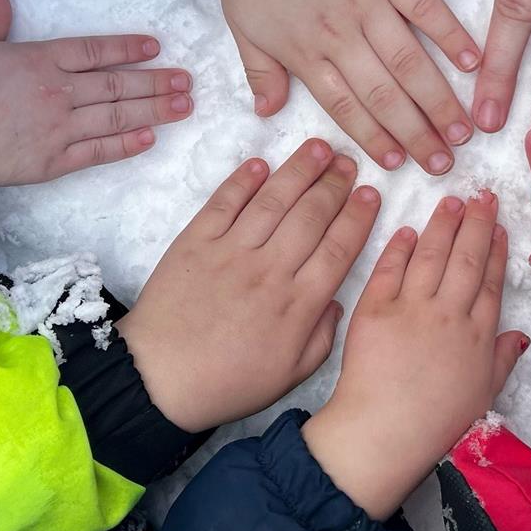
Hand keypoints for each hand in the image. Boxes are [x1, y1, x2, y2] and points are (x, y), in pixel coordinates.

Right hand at [0, 0, 190, 246]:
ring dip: (154, 111)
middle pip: (117, 85)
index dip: (127, 48)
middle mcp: (60, 92)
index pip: (94, 51)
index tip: (156, 47)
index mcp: (41, 61)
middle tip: (188, 80)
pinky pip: (98, 152)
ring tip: (184, 106)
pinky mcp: (54, 162)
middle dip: (156, 82)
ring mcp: (61, 129)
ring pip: (116, 117)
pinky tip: (149, 139)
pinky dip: (125, 146)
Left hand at [118, 139, 379, 432]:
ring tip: (318, 148)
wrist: (160, 380)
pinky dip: (243, 181)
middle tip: (348, 160)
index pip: (339, 249)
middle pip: (311, 216)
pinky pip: (224, 204)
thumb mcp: (290, 375)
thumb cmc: (228, 382)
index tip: (370, 194)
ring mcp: (231, 253)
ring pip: (273, 201)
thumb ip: (322, 337)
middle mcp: (270, 270)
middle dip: (334, 184)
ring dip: (298, 171)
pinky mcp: (195, 243)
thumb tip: (336, 300)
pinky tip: (261, 164)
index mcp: (298, 305)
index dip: (358, 217)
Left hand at [208, 0, 479, 174]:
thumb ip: (260, 71)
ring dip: (438, 99)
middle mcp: (341, 34)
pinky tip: (473, 62)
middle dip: (416, 134)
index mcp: (306, 52)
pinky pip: (425, 5)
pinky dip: (450, 34)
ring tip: (464, 130)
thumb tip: (268, 113)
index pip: (347, 107)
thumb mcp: (241, 25)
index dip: (374, 139)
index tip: (400, 165)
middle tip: (445, 164)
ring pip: (408, 60)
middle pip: (384, 94)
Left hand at [301, 190, 528, 518]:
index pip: (490, 281)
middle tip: (481, 195)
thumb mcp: (484, 394)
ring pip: (431, 256)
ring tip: (451, 202)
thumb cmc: (436, 422)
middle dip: (475, 223)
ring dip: (442, 226)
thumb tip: (521, 335)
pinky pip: (390, 270)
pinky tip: (408, 232)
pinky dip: (400, 248)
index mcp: (478, 335)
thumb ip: (503, 359)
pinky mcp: (375, 309)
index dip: (495, 250)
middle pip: (466, 259)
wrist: (386, 431)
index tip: (498, 226)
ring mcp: (412, 309)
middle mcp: (449, 314)